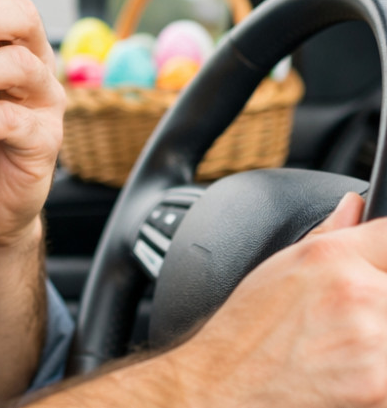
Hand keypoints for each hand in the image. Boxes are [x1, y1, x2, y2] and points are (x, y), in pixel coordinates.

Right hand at [169, 192, 386, 406]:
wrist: (223, 392)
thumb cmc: (246, 334)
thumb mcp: (280, 269)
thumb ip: (332, 234)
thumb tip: (355, 205)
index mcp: (331, 257)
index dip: (385, 256)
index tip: (378, 271)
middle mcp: (359, 293)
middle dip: (380, 304)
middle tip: (356, 322)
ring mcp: (376, 345)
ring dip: (381, 344)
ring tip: (349, 353)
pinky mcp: (383, 390)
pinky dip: (377, 378)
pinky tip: (353, 378)